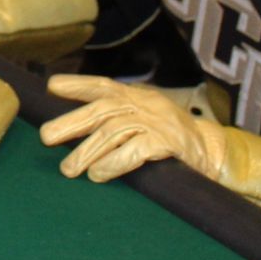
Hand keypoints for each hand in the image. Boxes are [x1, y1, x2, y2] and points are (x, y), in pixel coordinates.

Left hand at [40, 75, 227, 183]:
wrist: (215, 154)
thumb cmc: (172, 141)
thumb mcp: (145, 120)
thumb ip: (116, 120)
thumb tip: (72, 130)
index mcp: (139, 97)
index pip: (104, 86)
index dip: (78, 84)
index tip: (52, 86)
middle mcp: (146, 105)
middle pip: (102, 110)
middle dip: (71, 123)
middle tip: (46, 138)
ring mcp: (159, 123)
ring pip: (114, 132)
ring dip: (87, 152)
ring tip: (68, 169)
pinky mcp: (170, 144)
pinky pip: (135, 151)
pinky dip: (113, 163)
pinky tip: (98, 175)